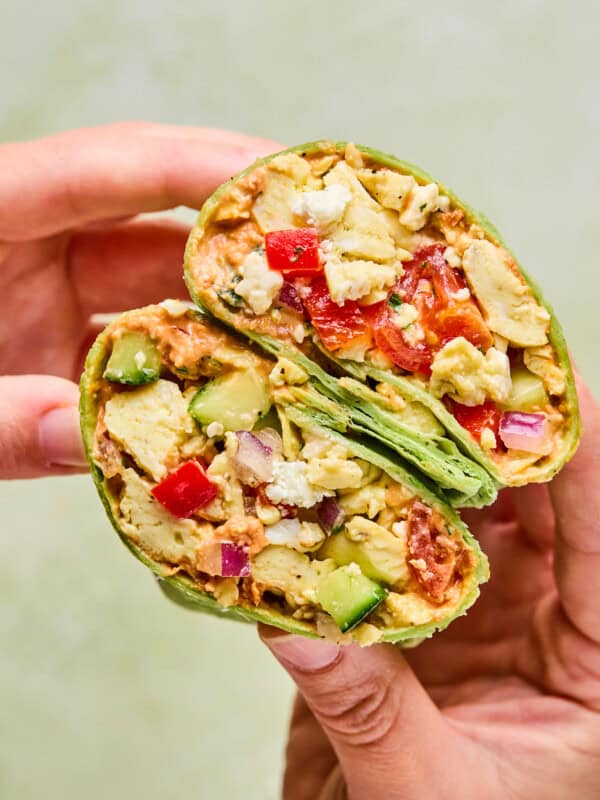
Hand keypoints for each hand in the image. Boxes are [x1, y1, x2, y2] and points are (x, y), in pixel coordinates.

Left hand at [0, 122, 277, 478]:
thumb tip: (83, 434)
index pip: (115, 168)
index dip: (206, 166)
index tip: (291, 177)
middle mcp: (33, 253)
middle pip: (162, 232)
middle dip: (249, 250)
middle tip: (334, 268)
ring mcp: (55, 312)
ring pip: (166, 304)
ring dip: (234, 327)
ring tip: (312, 345)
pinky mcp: (67, 365)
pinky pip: (147, 365)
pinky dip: (194, 384)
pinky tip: (247, 405)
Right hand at [261, 377, 599, 798]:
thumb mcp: (426, 795)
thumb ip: (369, 708)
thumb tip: (291, 625)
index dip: (583, 451)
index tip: (542, 379)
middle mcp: (555, 618)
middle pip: (545, 500)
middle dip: (498, 430)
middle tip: (443, 362)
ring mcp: (493, 605)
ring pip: (480, 506)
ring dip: (439, 453)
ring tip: (392, 393)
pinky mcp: (434, 607)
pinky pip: (418, 535)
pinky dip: (388, 498)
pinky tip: (351, 463)